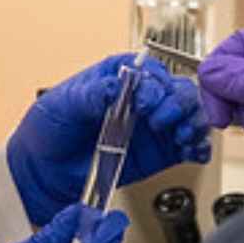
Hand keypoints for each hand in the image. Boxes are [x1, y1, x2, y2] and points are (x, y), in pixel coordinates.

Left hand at [6, 55, 211, 226]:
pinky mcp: (161, 153)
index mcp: (119, 76)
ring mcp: (154, 126)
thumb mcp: (62, 104)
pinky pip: (190, 146)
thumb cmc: (49, 129)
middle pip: (178, 90)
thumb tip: (114, 85)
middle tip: (164, 121)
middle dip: (179, 104)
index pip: (150, 71)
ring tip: (183, 138)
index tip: (145, 103)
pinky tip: (192, 152)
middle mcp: (142, 98)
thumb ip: (90, 93)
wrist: (45, 171)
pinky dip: (198, 148)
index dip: (153, 85)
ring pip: (191, 115)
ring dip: (195, 124)